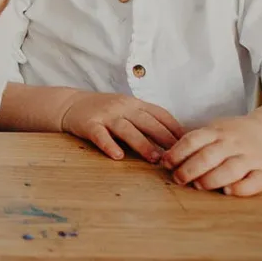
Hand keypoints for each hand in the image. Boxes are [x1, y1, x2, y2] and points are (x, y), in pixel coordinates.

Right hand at [61, 91, 183, 162]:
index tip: (190, 145)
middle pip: (147, 122)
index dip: (175, 128)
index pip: (160, 114)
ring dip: (142, 144)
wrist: (70, 104)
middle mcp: (122, 106)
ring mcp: (105, 115)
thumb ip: (146, 121)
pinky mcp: (89, 124)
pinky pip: (100, 135)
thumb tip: (175, 141)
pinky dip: (109, 145)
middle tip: (178, 156)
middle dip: (164, 138)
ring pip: (127, 129)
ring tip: (155, 159)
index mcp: (134, 103)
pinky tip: (117, 156)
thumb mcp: (127, 110)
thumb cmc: (104, 111)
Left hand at [162, 116, 261, 196]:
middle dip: (190, 169)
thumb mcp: (214, 130)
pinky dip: (242, 188)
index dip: (177, 152)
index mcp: (217, 131)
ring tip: (198, 186)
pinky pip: (256, 181)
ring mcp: (250, 157)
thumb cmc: (233, 135)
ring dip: (212, 179)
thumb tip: (167, 158)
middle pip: (209, 156)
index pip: (193, 140)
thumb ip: (195, 142)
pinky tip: (228, 191)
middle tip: (178, 178)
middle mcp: (233, 143)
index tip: (165, 163)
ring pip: (231, 169)